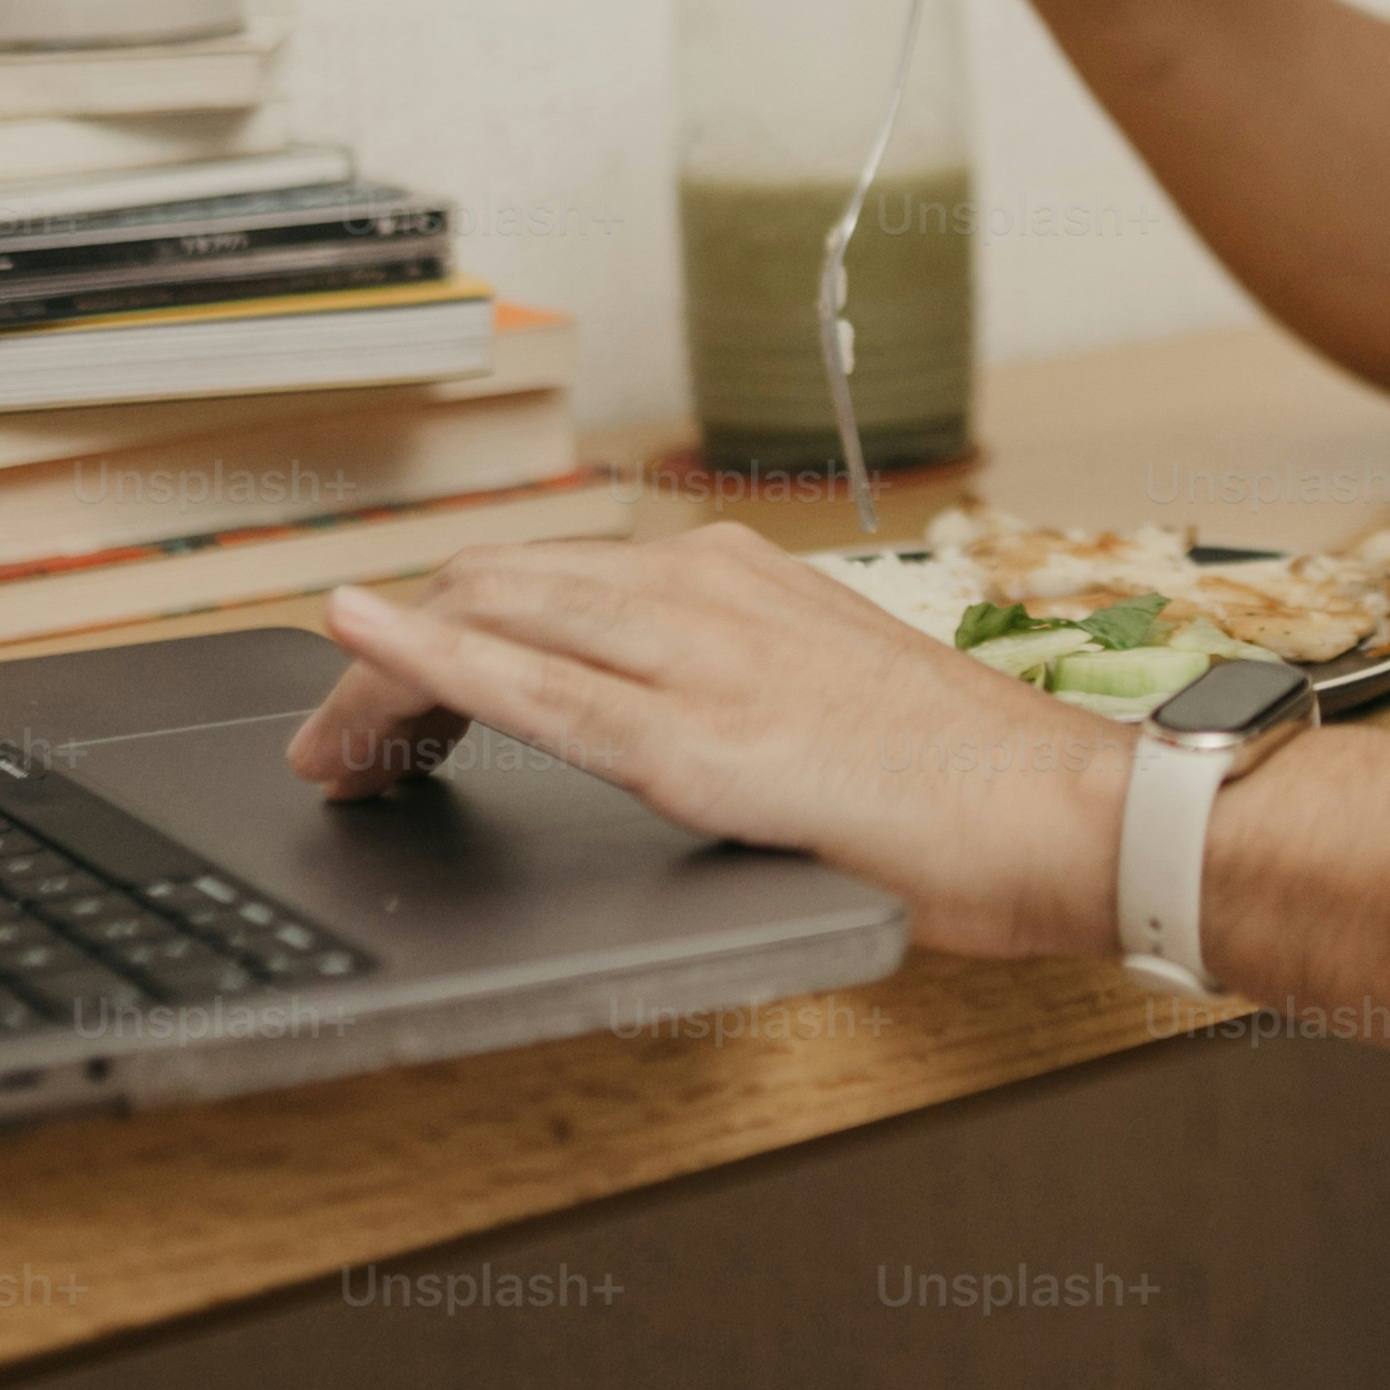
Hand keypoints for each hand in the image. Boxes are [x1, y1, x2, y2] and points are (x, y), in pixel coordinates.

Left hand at [280, 525, 1134, 960]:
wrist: (1062, 813)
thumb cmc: (964, 781)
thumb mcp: (826, 698)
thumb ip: (730, 688)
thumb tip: (650, 721)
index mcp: (735, 577)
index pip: (546, 576)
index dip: (444, 623)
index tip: (389, 681)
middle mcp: (707, 590)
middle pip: (495, 585)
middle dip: (388, 655)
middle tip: (332, 738)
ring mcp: (700, 656)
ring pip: (492, 619)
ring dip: (383, 676)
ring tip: (327, 744)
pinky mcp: (698, 741)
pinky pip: (534, 690)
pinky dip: (430, 660)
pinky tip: (362, 649)